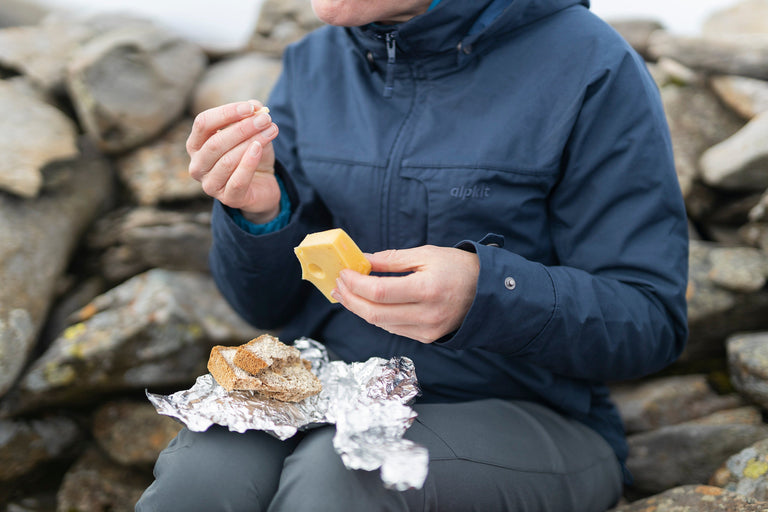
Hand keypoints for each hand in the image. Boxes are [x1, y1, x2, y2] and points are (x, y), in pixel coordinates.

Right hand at [186, 101, 280, 223]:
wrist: (262, 185)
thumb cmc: (250, 155)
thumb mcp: (250, 133)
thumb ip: (250, 118)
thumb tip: (255, 106)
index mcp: (196, 145)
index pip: (203, 123)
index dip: (226, 112)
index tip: (251, 107)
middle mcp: (197, 166)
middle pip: (215, 143)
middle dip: (242, 128)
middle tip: (265, 118)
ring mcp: (210, 185)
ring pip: (227, 160)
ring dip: (252, 141)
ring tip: (271, 129)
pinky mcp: (228, 199)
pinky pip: (238, 180)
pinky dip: (249, 162)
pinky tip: (259, 148)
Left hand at [331, 246, 479, 343]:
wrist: (488, 291)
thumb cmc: (458, 268)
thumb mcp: (426, 254)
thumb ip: (392, 259)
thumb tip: (362, 261)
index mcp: (427, 289)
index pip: (379, 292)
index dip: (356, 284)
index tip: (343, 273)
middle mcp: (427, 315)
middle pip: (374, 313)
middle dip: (350, 299)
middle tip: (337, 285)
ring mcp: (427, 330)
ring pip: (381, 324)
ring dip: (359, 309)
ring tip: (347, 293)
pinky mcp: (428, 338)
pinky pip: (394, 328)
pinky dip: (377, 316)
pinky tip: (368, 303)